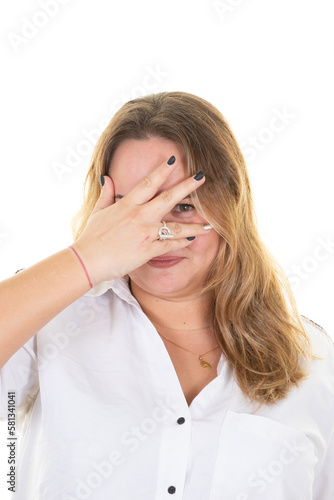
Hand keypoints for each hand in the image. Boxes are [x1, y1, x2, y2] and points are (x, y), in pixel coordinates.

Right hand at [71, 157, 210, 284]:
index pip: (148, 183)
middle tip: (202, 177)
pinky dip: (182, 242)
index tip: (174, 161)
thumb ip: (106, 194)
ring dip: (194, 224)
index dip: (162, 170)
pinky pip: (169, 245)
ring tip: (209, 223)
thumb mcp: (98, 211)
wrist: (87, 261)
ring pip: (175, 226)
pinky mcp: (147, 251)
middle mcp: (139, 216)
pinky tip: (192, 238)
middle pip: (167, 198)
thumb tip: (107, 178)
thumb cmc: (91, 238)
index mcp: (127, 205)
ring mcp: (144, 233)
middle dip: (187, 186)